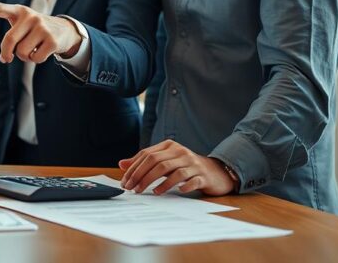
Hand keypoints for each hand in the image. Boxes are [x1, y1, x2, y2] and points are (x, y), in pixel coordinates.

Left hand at [0, 2, 81, 63]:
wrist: (64, 30)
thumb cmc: (35, 30)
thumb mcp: (23, 27)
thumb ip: (11, 38)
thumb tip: (5, 58)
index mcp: (18, 11)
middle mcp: (30, 16)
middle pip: (9, 40)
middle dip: (7, 53)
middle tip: (7, 58)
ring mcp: (42, 27)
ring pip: (22, 52)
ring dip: (24, 57)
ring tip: (32, 49)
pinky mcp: (52, 39)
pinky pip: (34, 58)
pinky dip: (36, 60)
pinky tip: (43, 51)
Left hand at [118, 140, 235, 195]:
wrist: (216, 172)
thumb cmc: (185, 167)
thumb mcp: (165, 162)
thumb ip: (144, 162)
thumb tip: (121, 164)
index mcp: (169, 146)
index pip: (147, 155)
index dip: (134, 168)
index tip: (125, 182)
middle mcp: (180, 152)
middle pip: (157, 162)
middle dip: (142, 176)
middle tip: (133, 189)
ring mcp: (193, 163)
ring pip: (171, 171)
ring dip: (157, 182)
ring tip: (148, 192)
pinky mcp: (203, 176)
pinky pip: (190, 180)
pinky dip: (180, 186)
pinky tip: (172, 192)